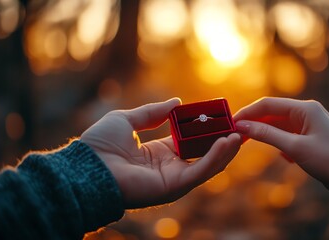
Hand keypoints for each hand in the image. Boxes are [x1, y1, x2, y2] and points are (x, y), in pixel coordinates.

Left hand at [80, 98, 240, 208]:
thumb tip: (177, 102)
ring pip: (208, 164)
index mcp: (159, 153)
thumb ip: (152, 113)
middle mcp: (169, 167)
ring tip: (240, 133)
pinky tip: (228, 141)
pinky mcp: (175, 186)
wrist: (87, 166)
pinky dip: (217, 156)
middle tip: (240, 126)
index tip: (219, 116)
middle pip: (203, 153)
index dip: (204, 129)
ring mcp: (173, 178)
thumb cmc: (101, 145)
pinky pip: (201, 170)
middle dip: (222, 141)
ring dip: (226, 149)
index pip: (189, 140)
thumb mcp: (128, 120)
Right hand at [234, 97, 328, 192]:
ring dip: (264, 134)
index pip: (268, 104)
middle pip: (272, 113)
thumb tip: (242, 127)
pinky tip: (280, 155)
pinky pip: (287, 134)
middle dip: (253, 123)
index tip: (231, 122)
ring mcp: (308, 124)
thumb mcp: (295, 147)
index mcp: (305, 108)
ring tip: (247, 143)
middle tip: (234, 135)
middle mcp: (306, 111)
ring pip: (278, 125)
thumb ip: (267, 135)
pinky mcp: (310, 136)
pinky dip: (278, 142)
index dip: (247, 112)